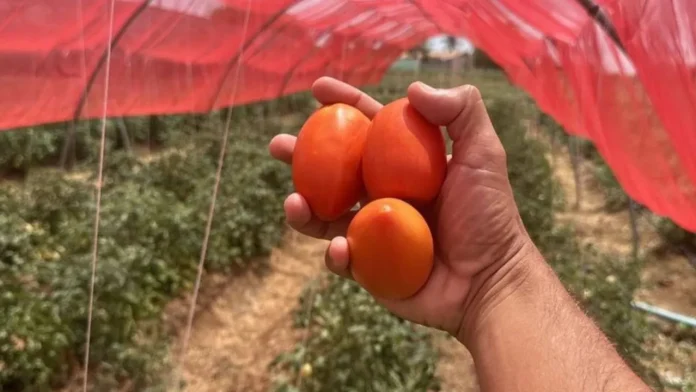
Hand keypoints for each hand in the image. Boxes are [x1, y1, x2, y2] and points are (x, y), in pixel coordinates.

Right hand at [268, 77, 534, 343]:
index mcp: (404, 164)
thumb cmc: (489, 215)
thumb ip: (461, 111)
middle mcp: (383, 193)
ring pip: (324, 213)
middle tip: (278, 146)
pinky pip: (341, 256)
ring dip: (302, 206)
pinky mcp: (368, 266)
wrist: (489, 279)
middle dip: (301, 154)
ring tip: (294, 202)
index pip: (367, 126)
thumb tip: (411, 88)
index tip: (318, 89)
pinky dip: (334, 252)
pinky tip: (341, 247)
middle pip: (332, 168)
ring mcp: (372, 230)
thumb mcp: (483, 154)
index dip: (343, 105)